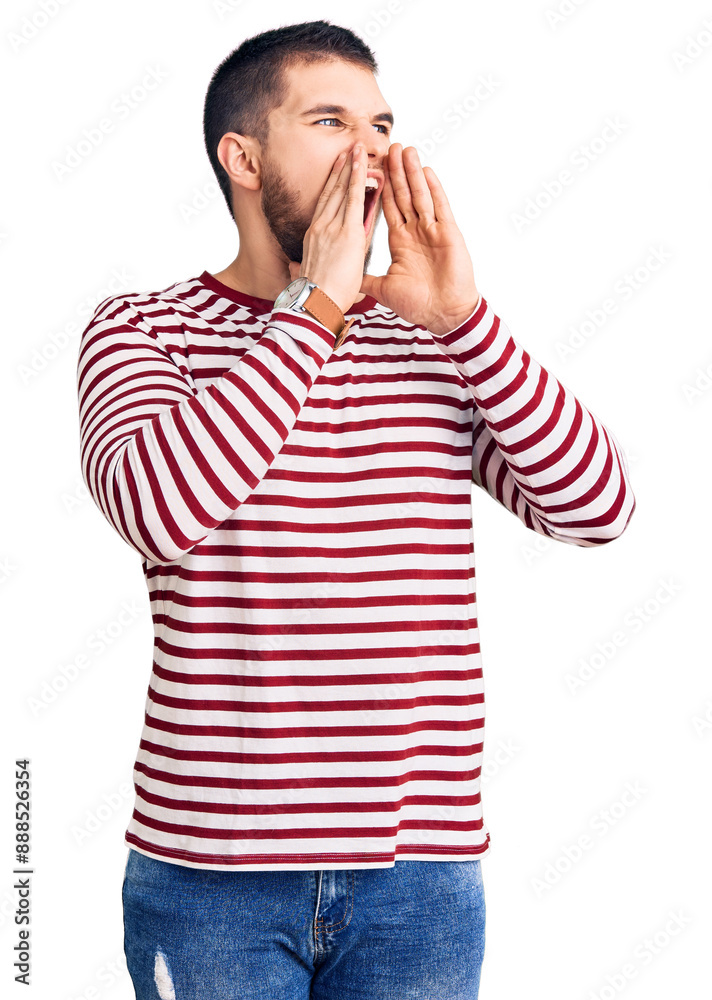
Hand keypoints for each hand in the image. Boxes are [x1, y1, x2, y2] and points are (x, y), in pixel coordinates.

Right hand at [287, 143, 368, 315]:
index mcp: (312, 239)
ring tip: (358, 149)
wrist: (315, 306)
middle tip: (349, 150)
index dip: (330, 187)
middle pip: (331, 192)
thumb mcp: (303, 278)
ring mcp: (331, 228)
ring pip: (342, 190)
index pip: (324, 207)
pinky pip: (354, 199)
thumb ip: (298, 269)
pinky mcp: (346, 233)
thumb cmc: (314, 300)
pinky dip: (359, 179)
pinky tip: (363, 163)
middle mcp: (319, 228)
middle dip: (341, 170)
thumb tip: (292, 268)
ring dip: (351, 167)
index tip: (336, 172)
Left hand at [360, 144, 479, 335]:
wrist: (443, 315)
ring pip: (419, 195)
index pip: (387, 207)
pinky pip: (440, 207)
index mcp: (400, 242)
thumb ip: (366, 279)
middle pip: (403, 195)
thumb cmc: (417, 304)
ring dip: (412, 172)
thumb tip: (345, 277)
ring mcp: (433, 231)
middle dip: (395, 171)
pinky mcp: (448, 234)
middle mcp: (415, 232)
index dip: (379, 187)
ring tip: (405, 149)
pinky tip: (426, 170)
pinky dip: (433, 189)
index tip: (370, 168)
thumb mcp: (383, 289)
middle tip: (388, 147)